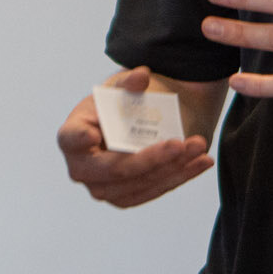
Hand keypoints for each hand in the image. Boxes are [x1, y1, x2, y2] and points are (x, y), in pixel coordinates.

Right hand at [57, 69, 212, 206]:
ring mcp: (103, 188)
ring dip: (174, 167)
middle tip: (178, 144)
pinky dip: (181, 175)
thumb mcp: (121, 87)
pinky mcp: (127, 197)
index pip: (71, 139)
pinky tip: (201, 161)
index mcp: (72, 136)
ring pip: (141, 183)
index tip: (93, 136)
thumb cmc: (119, 103)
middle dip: (150, 158)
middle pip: (114, 169)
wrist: (133, 123)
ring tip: (198, 146)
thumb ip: (129, 81)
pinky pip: (155, 190)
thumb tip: (140, 76)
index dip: (79, 140)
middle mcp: (83, 168)